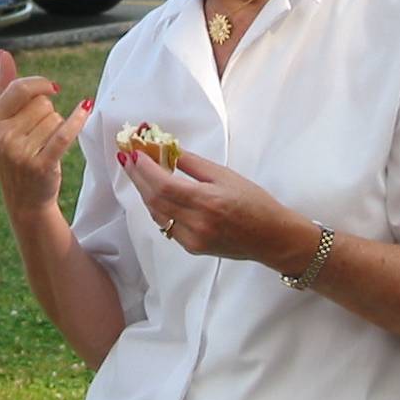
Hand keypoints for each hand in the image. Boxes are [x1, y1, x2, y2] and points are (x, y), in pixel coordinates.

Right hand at [0, 50, 91, 217]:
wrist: (25, 198)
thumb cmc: (16, 152)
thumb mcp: (3, 121)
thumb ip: (3, 85)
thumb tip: (3, 53)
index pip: (20, 89)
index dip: (40, 84)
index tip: (53, 88)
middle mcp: (2, 137)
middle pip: (41, 104)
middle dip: (47, 113)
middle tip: (38, 135)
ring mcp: (20, 153)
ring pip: (55, 118)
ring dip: (57, 127)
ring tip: (45, 145)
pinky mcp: (41, 165)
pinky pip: (64, 134)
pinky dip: (77, 120)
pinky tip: (85, 108)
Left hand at [119, 147, 313, 267]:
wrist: (272, 237)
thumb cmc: (255, 203)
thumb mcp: (226, 176)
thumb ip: (195, 165)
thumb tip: (169, 151)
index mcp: (207, 202)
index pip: (164, 185)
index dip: (144, 169)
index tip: (134, 153)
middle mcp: (196, 223)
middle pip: (154, 200)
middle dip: (138, 178)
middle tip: (127, 159)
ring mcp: (192, 239)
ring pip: (156, 214)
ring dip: (145, 193)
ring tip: (137, 173)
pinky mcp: (192, 248)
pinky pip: (166, 226)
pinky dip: (157, 208)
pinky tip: (155, 194)